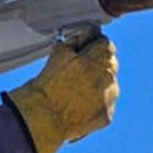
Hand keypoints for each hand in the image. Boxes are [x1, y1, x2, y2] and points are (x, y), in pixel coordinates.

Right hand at [5, 33, 119, 152]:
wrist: (43, 118)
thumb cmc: (47, 87)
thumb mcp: (58, 54)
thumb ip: (77, 41)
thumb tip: (88, 35)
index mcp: (95, 60)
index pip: (105, 44)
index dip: (95, 45)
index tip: (89, 47)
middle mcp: (106, 78)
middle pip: (110, 63)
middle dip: (98, 64)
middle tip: (80, 70)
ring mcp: (108, 98)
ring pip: (110, 84)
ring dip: (99, 83)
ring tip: (77, 91)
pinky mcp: (107, 115)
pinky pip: (106, 103)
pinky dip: (97, 103)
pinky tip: (80, 105)